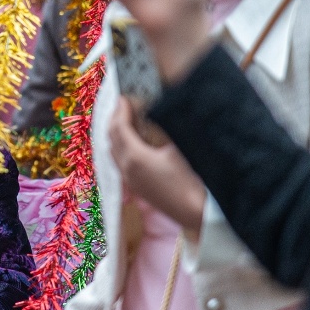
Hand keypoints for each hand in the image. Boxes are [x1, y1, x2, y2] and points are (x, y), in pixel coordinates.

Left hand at [108, 102, 205, 231]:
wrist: (197, 213)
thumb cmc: (191, 179)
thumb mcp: (178, 148)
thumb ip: (161, 128)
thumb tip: (154, 112)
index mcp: (135, 157)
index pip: (120, 128)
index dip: (121, 110)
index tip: (124, 96)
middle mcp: (127, 169)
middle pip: (112, 139)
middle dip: (115, 119)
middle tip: (123, 104)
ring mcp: (130, 181)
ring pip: (114, 152)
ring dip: (117, 134)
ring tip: (126, 119)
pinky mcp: (137, 187)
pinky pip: (120, 162)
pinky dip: (121, 147)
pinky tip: (133, 141)